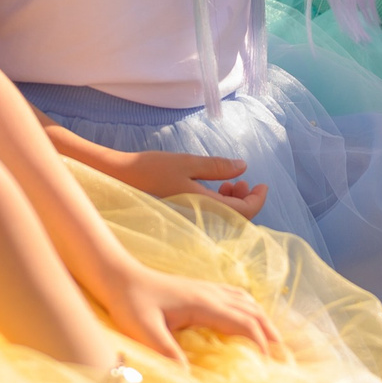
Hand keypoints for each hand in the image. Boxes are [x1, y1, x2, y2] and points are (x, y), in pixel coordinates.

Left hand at [93, 261, 279, 360]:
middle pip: (254, 312)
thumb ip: (167, 352)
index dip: (260, 345)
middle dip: (272, 336)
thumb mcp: (144, 331)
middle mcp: (212, 293)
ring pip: (248, 303)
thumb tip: (190, 379)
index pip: (243, 324)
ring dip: (264, 323)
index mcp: (203, 303)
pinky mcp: (202, 290)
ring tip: (275, 345)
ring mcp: (208, 289)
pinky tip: (251, 321)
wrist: (119, 276)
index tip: (269, 367)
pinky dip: (252, 312)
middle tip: (284, 361)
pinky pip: (238, 298)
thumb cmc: (130, 302)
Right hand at [112, 147, 267, 220]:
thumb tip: (244, 168)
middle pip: (236, 219)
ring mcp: (190, 219)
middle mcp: (199, 218)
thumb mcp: (188, 163)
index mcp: (204, 207)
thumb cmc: (151, 168)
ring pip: (223, 217)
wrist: (119, 179)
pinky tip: (214, 187)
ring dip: (232, 200)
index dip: (257, 200)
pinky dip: (218, 202)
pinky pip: (209, 215)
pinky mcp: (183, 216)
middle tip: (243, 180)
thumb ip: (217, 167)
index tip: (263, 185)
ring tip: (229, 181)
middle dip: (246, 199)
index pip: (243, 213)